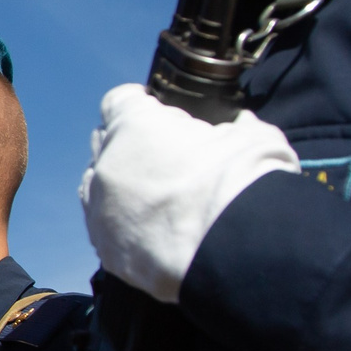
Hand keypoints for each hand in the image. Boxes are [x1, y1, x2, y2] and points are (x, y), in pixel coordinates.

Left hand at [78, 83, 296, 302]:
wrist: (234, 247)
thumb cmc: (244, 183)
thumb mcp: (255, 139)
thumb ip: (240, 128)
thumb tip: (243, 123)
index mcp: (136, 123)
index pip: (121, 101)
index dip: (139, 105)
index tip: (154, 111)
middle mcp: (109, 162)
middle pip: (105, 143)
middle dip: (128, 145)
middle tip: (159, 157)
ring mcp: (102, 207)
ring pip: (96, 187)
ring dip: (117, 185)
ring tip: (148, 194)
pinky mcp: (107, 249)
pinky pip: (104, 230)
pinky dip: (120, 226)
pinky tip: (144, 229)